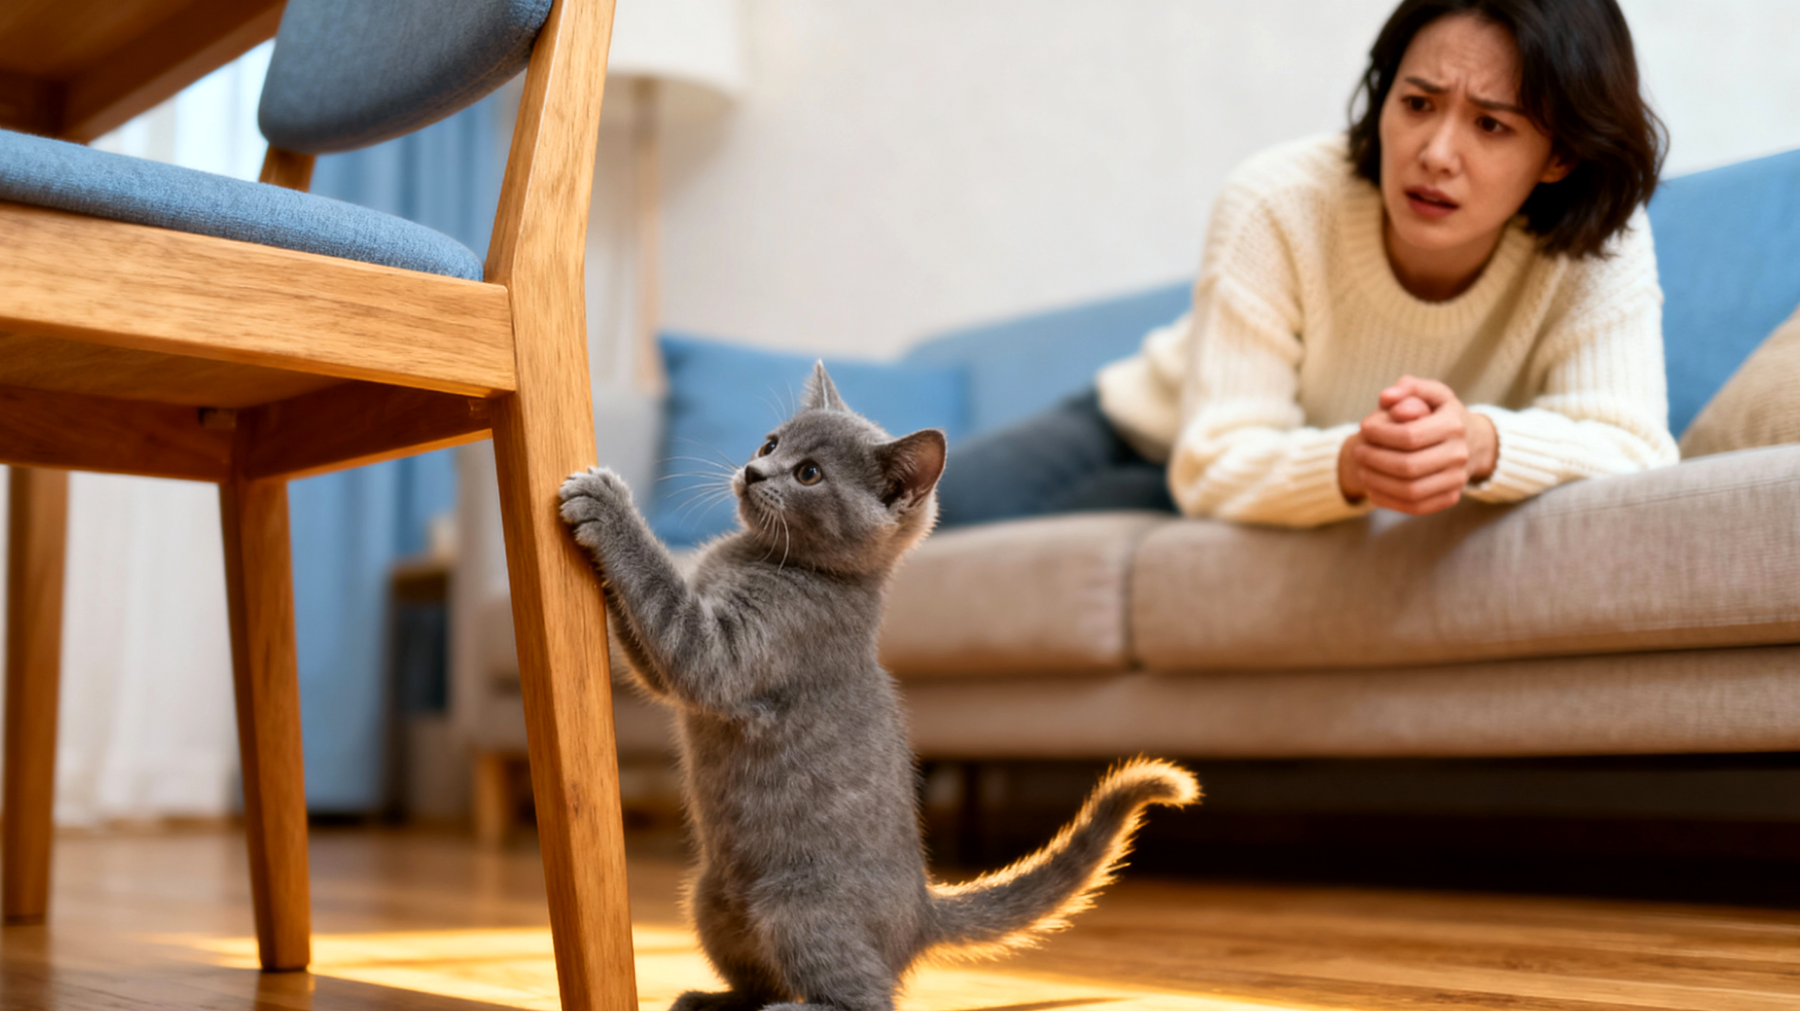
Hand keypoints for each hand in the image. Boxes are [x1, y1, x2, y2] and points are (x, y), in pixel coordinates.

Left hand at [1337, 376, 1496, 515]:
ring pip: (1410, 490)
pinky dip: (1388, 500)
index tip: (1363, 428)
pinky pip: (1415, 507)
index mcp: (1454, 425)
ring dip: (1378, 482)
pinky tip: (1372, 487)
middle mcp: (1460, 454)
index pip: (1409, 436)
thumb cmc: (1441, 413)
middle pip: (1408, 466)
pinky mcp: (1450, 498)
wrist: (1473, 442)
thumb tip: (1386, 398)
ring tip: (1361, 469)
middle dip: (1375, 460)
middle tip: (1358, 452)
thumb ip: (1409, 387)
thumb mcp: (1430, 392)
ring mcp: (1457, 479)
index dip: (1379, 434)